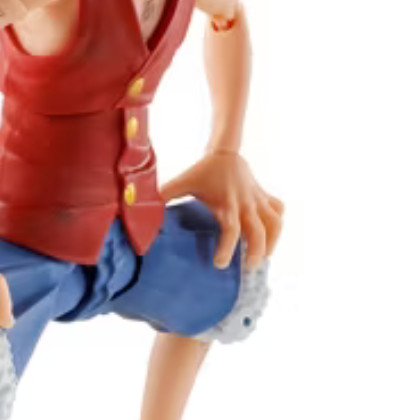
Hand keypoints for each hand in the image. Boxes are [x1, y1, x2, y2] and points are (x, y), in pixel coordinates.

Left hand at [159, 150, 283, 268]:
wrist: (225, 152)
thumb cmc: (202, 171)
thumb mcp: (183, 182)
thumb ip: (164, 195)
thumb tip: (141, 207)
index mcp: (227, 204)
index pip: (231, 230)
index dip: (227, 248)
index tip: (219, 264)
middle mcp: (246, 204)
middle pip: (259, 232)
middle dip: (256, 252)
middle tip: (248, 268)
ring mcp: (258, 200)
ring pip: (275, 223)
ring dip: (272, 242)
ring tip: (263, 257)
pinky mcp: (265, 197)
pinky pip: (278, 212)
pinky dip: (277, 225)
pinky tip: (271, 236)